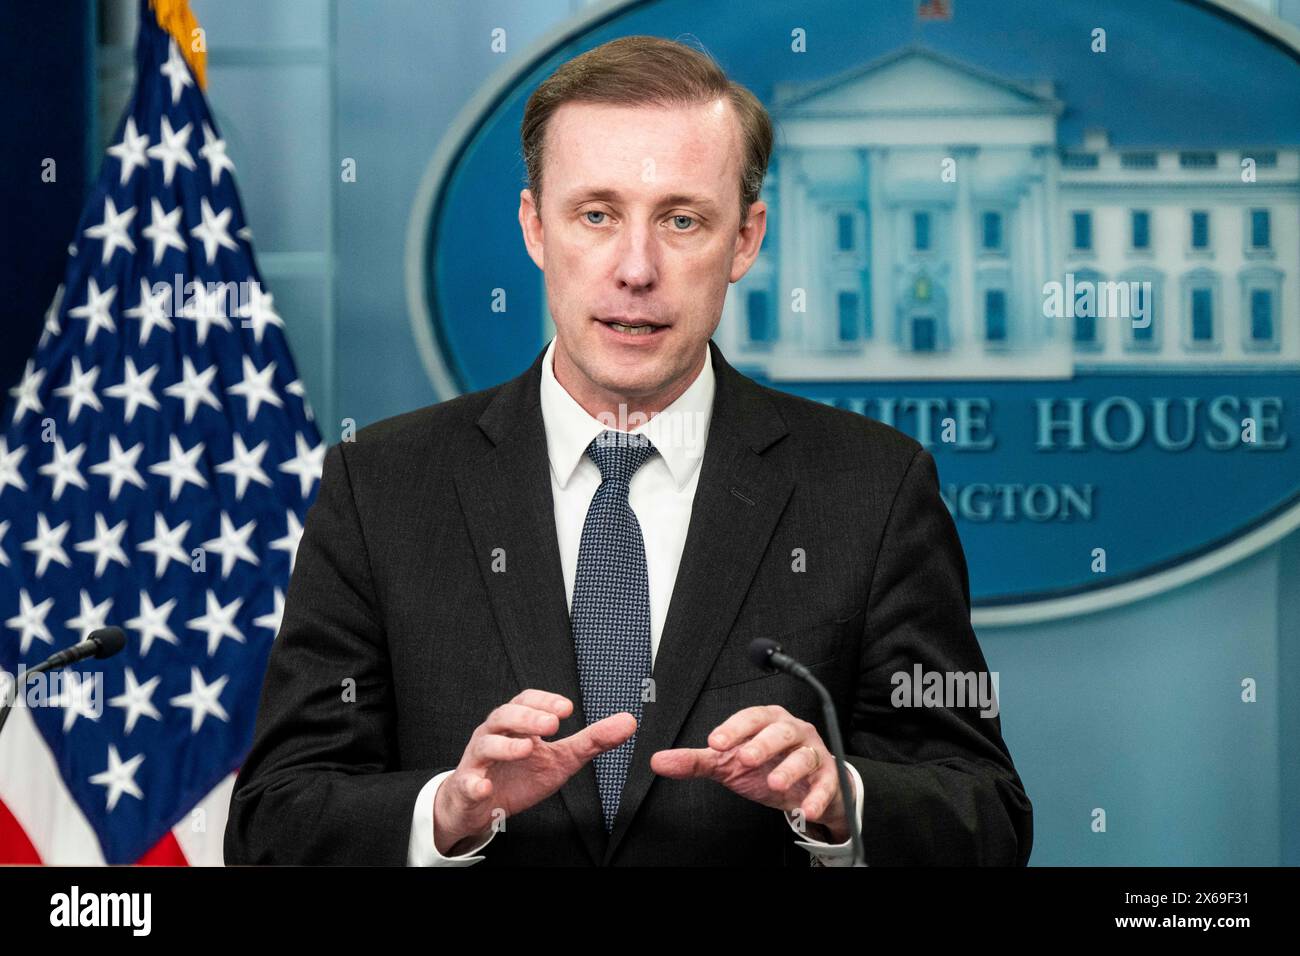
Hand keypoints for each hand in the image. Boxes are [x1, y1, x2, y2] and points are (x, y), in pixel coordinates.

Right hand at [433, 689, 635, 854]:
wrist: (482, 807)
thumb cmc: (520, 776)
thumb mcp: (561, 758)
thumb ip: (593, 740)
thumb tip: (629, 722)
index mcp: (516, 724)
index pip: (526, 701)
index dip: (545, 701)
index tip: (567, 708)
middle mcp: (494, 735)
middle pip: (505, 716)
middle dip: (528, 718)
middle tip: (552, 725)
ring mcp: (478, 761)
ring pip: (485, 745)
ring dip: (505, 746)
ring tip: (527, 748)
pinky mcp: (467, 787)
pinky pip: (468, 783)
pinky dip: (476, 784)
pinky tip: (486, 787)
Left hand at [651, 704, 853, 842]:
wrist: (804, 786)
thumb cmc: (765, 766)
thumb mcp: (728, 763)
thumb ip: (696, 761)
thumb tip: (658, 761)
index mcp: (766, 720)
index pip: (749, 717)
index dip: (733, 728)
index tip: (714, 743)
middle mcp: (792, 730)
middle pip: (779, 731)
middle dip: (762, 743)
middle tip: (744, 759)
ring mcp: (813, 751)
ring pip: (804, 755)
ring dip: (790, 769)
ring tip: (774, 785)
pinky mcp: (828, 776)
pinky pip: (826, 783)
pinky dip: (817, 797)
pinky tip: (805, 809)